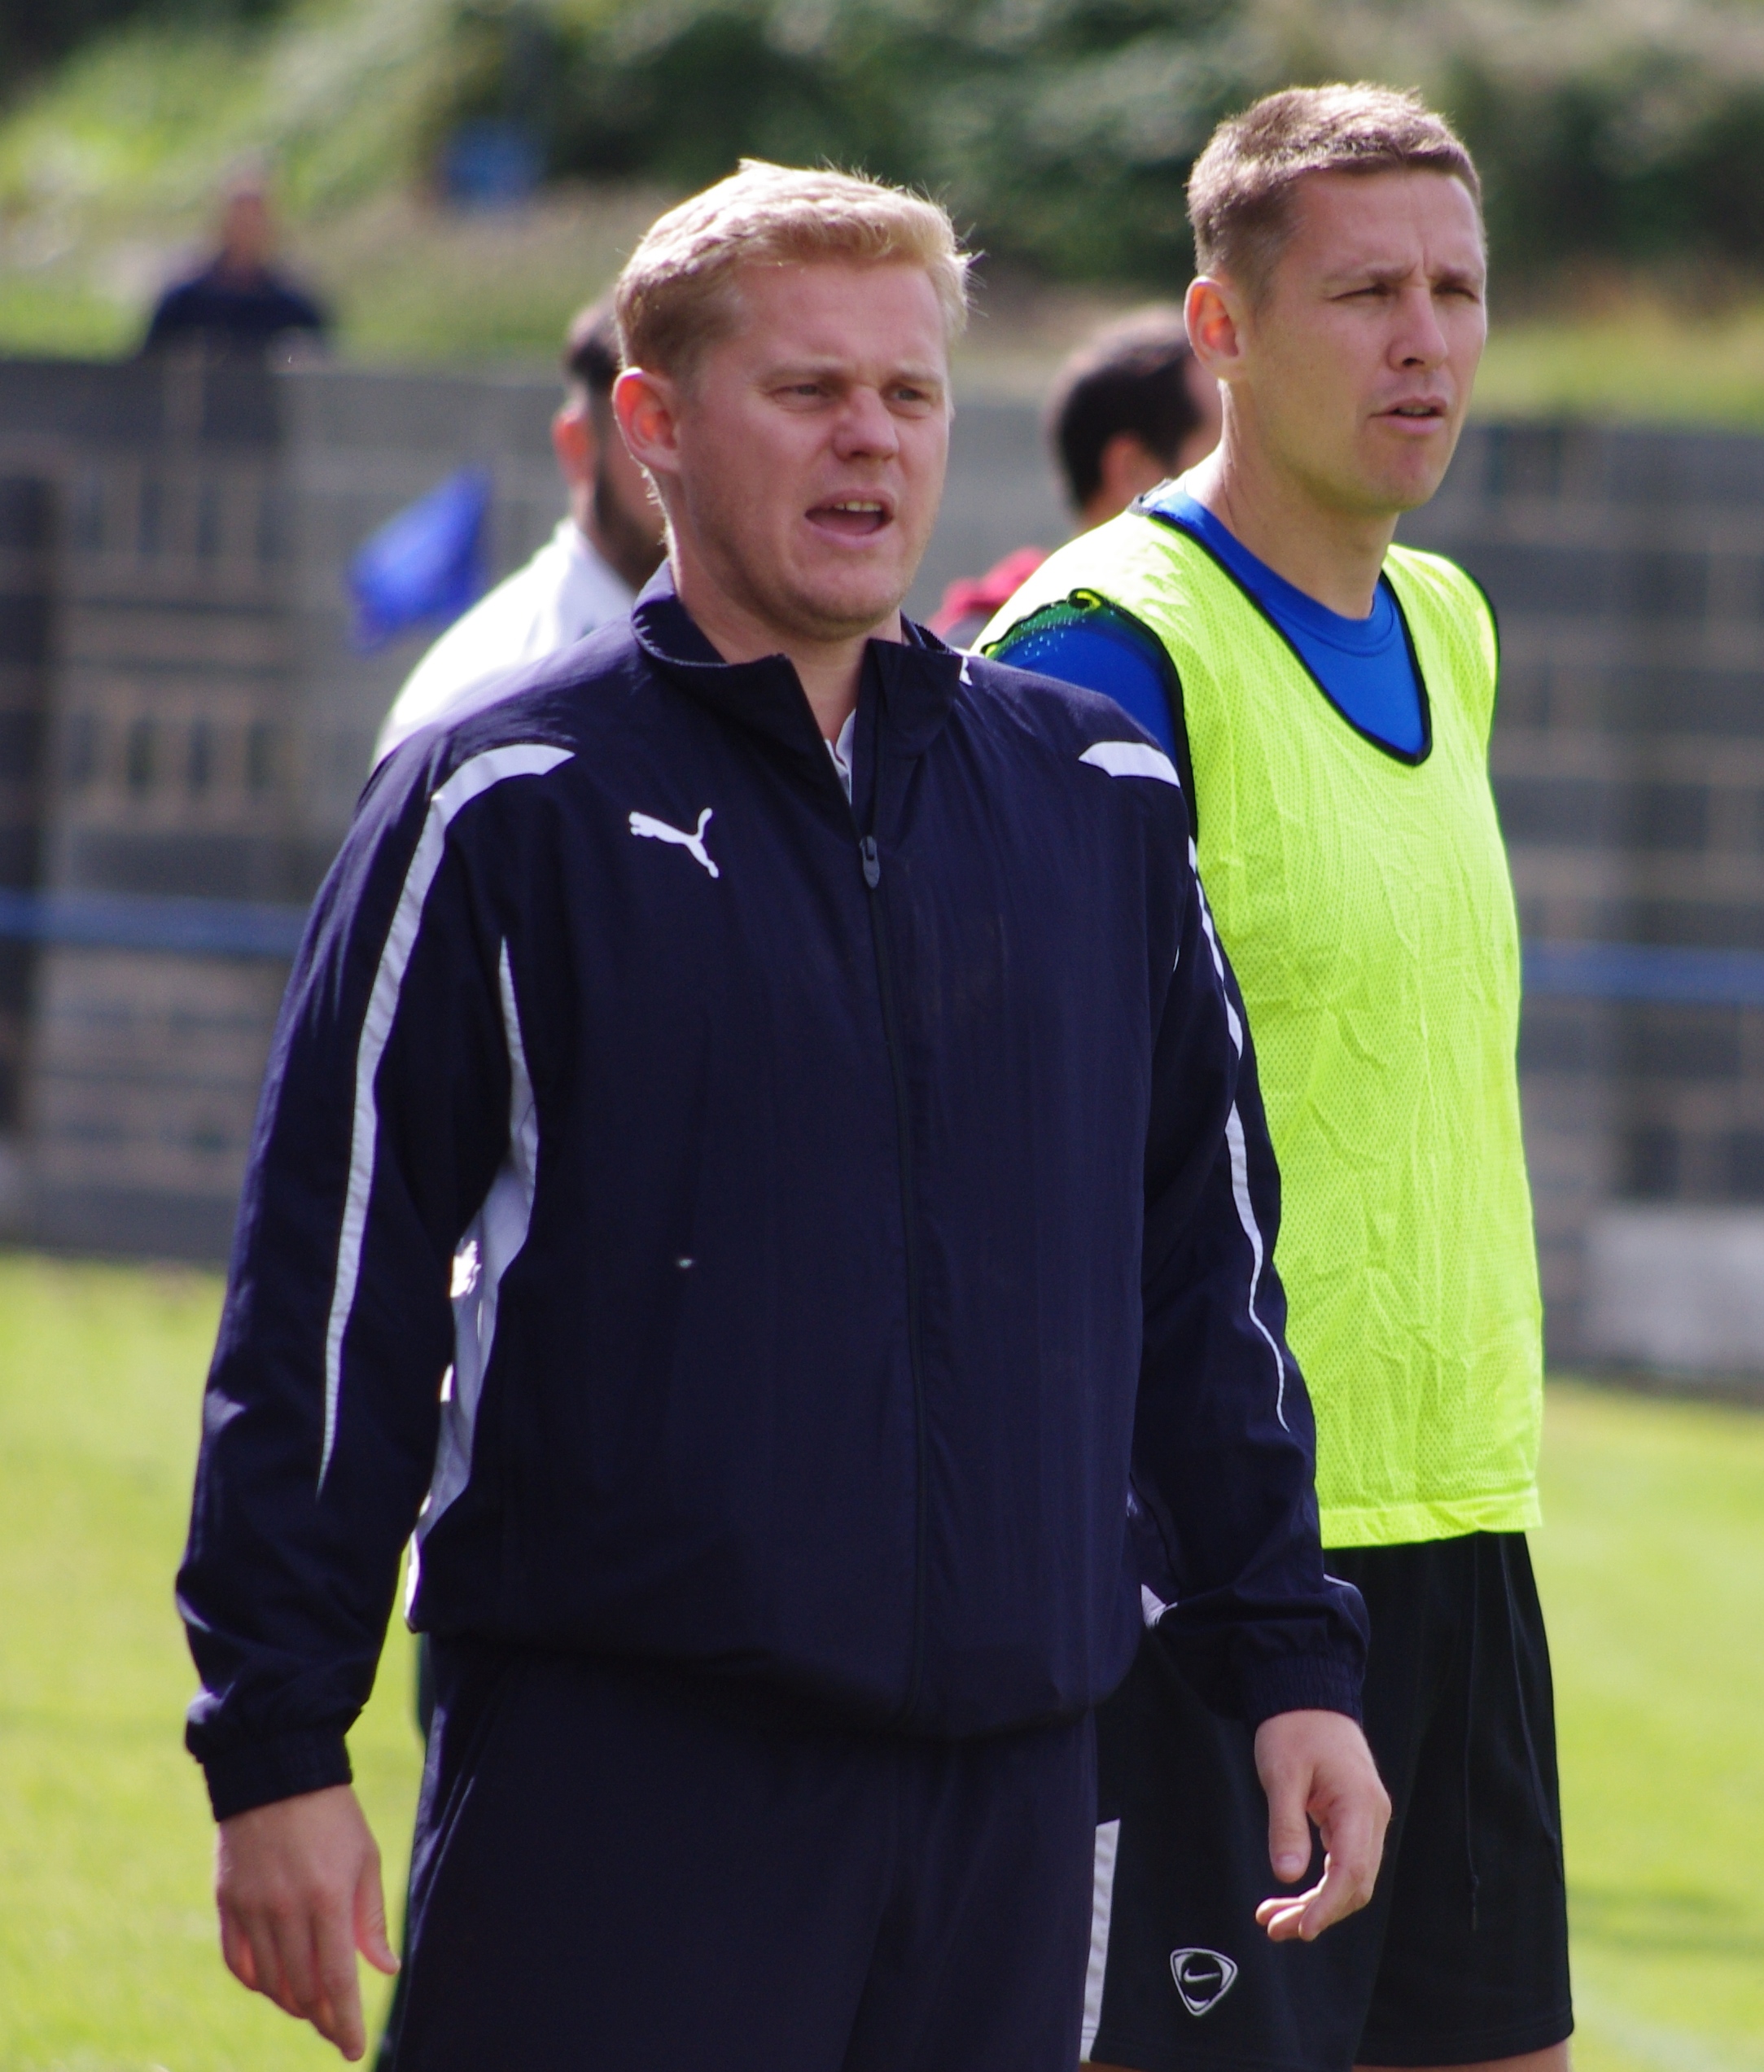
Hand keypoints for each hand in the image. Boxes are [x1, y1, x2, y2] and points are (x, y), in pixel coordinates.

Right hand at [215, 1784, 398, 2061]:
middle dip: (321, 2019)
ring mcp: (251, 1909)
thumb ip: (370, 1919)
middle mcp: (285, 1910)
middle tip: (335, 2031)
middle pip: (300, 1990)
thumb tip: (386, 1970)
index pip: (335, 1981)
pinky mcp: (227, 1903)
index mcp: (326, 1898)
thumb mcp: (364, 1858)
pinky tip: (275, 1985)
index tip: (352, 2049)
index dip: (344, 2021)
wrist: (276, 1771)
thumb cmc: (333, 1815)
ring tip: (311, 2009)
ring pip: (269, 1983)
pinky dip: (258, 1983)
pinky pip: (238, 1963)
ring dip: (291, 2004)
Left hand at [1251, 1708, 1388, 1942]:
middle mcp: (1372, 1817)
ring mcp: (1367, 1820)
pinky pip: (1343, 1864)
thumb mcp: (1282, 1773)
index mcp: (1360, 1805)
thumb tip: (1287, 1876)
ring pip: (1350, 1879)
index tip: (1302, 1929)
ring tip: (1275, 1919)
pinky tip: (1291, 1896)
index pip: (1352, 1872)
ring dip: (1316, 1904)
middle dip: (1317, 1913)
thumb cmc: (1295, 1728)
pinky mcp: (1354, 1820)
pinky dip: (1319, 1885)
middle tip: (1274, 1928)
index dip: (1328, 1907)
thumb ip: (1286, 1824)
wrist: (1309, 1696)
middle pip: (1354, 1884)